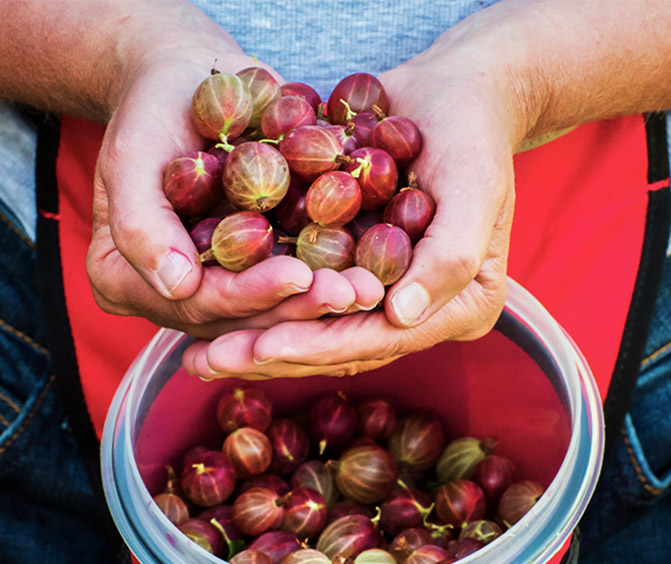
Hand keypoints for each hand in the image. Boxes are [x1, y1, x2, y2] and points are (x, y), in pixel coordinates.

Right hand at [86, 13, 364, 331]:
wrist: (189, 79)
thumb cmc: (151, 108)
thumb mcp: (133, 155)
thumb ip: (141, 225)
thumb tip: (176, 286)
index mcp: (126, 280)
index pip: (193, 303)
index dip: (246, 295)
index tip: (297, 276)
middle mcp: (173, 294)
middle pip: (237, 316)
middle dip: (296, 307)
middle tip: (351, 292)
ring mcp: (213, 286)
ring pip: (270, 307)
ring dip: (321, 300)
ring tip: (366, 286)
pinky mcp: (250, 268)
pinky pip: (291, 279)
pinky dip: (329, 276)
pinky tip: (367, 271)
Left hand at [182, 26, 527, 379]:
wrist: (455, 92)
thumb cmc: (472, 132)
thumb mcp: (474, 187)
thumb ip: (449, 257)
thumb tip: (401, 316)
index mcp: (461, 307)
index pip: (380, 339)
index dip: (318, 347)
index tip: (260, 350)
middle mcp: (422, 313)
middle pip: (341, 347)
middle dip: (272, 356)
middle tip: (205, 363)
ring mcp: (389, 297)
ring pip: (317, 332)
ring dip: (255, 343)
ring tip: (196, 355)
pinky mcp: (357, 273)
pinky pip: (306, 300)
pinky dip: (262, 309)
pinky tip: (214, 316)